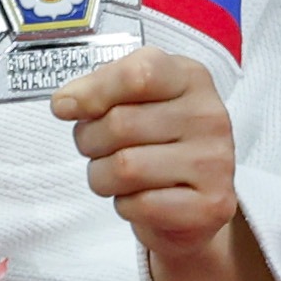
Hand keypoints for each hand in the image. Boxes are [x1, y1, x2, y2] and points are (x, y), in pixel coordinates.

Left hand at [54, 46, 246, 262]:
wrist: (193, 200)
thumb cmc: (156, 143)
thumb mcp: (134, 100)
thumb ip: (99, 90)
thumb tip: (65, 103)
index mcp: (190, 79)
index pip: (139, 74)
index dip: (93, 91)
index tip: (67, 106)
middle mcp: (209, 116)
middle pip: (121, 123)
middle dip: (90, 141)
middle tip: (100, 148)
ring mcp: (215, 162)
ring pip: (124, 167)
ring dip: (103, 177)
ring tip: (118, 176)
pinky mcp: (211, 205)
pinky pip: (140, 205)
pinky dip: (126, 206)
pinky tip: (141, 198)